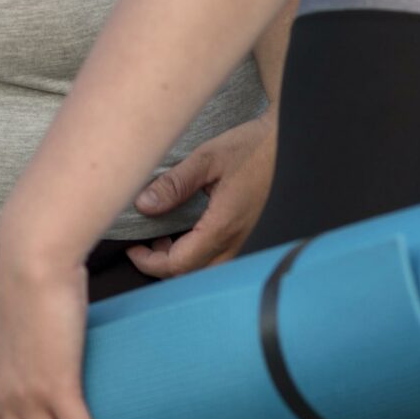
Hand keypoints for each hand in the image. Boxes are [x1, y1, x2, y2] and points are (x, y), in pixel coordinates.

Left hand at [124, 111, 275, 278]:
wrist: (287, 144)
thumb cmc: (251, 148)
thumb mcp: (207, 159)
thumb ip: (174, 184)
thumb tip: (143, 205)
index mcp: (223, 227)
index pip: (179, 265)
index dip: (150, 263)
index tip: (131, 249)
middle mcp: (235, 241)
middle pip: (192, 274)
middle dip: (163, 265)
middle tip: (143, 243)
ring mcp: (244, 240)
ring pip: (206, 268)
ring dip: (181, 259)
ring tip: (162, 236)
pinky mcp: (248, 233)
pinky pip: (218, 256)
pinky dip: (196, 253)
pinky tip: (186, 231)